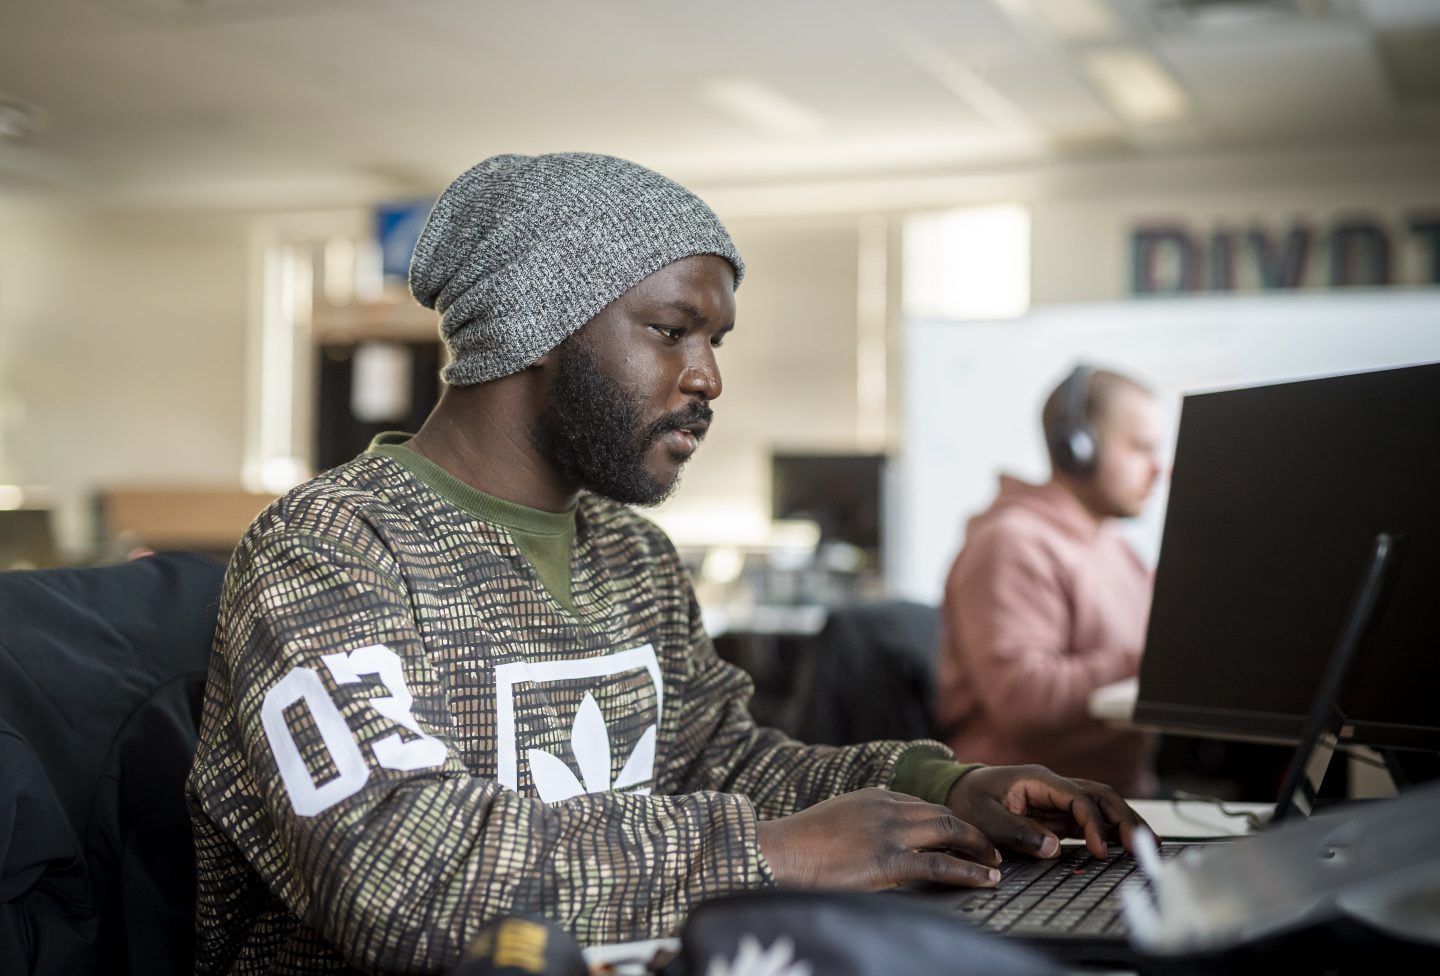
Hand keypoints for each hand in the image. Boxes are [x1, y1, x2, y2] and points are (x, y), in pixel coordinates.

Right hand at [757, 787, 1002, 890]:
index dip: (946, 821)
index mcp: (874, 796)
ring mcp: (889, 832)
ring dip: (978, 847)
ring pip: (949, 832)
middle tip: (990, 848)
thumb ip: (861, 823)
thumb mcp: (835, 820)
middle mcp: (887, 807)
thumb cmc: (799, 844)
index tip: (960, 836)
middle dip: (970, 830)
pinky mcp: (887, 861)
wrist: (780, 851)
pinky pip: (940, 866)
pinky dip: (969, 872)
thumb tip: (873, 842)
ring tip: (995, 863)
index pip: (922, 804)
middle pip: (942, 813)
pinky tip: (987, 880)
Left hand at [946, 765, 1149, 859]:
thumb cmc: (968, 800)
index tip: (1098, 850)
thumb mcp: (985, 817)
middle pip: (1100, 796)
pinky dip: (1110, 832)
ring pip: (1102, 806)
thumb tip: (1054, 848)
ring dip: (1124, 824)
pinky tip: (1125, 847)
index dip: (1093, 823)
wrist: (957, 792)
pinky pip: (1091, 819)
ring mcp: (1058, 799)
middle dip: (1124, 819)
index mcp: (1038, 780)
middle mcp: (1054, 786)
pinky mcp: (1058, 813)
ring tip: (1146, 847)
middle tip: (1142, 848)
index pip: (1078, 798)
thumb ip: (1018, 831)